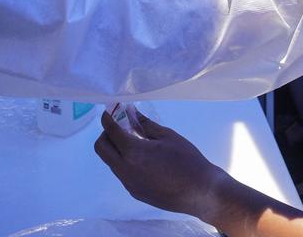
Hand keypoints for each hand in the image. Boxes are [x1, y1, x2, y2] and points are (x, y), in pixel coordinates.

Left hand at [95, 110, 229, 220]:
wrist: (200, 192)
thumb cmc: (187, 160)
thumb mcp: (168, 136)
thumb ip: (145, 124)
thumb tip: (131, 113)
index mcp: (133, 152)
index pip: (110, 131)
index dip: (107, 118)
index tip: (109, 110)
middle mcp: (125, 169)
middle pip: (101, 148)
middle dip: (106, 133)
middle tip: (121, 126)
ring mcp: (128, 183)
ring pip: (110, 161)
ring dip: (115, 148)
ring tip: (134, 141)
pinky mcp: (134, 192)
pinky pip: (121, 172)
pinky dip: (124, 161)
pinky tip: (143, 158)